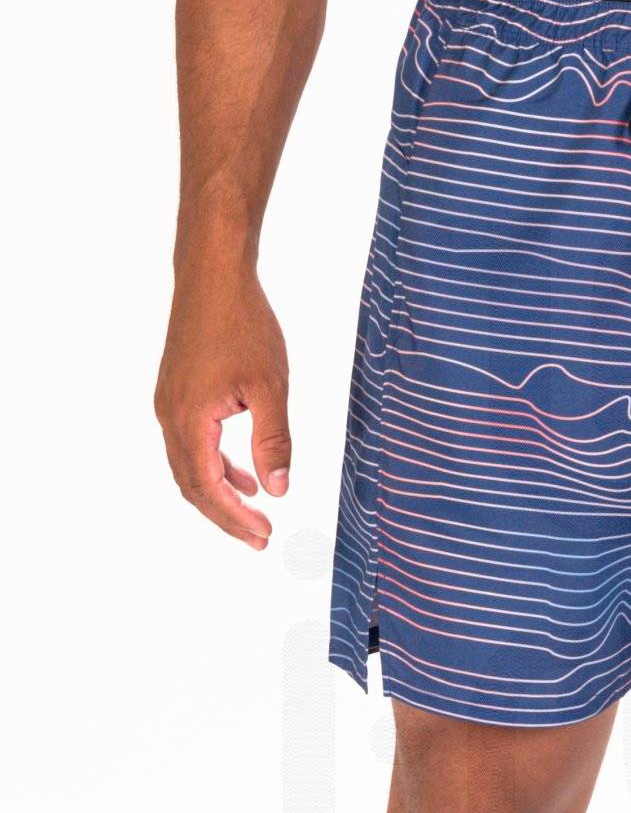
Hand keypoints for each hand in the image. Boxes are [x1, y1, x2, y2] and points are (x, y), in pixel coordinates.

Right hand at [155, 266, 289, 549]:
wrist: (213, 275)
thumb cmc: (243, 323)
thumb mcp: (269, 386)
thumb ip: (274, 441)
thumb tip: (279, 489)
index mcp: (189, 417)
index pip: (207, 486)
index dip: (234, 517)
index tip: (264, 535)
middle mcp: (170, 414)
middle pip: (192, 484)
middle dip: (226, 515)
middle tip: (260, 537)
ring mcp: (169, 403)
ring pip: (189, 466)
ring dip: (220, 492)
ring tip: (255, 512)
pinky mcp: (177, 392)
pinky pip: (191, 444)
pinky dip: (216, 466)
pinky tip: (244, 472)